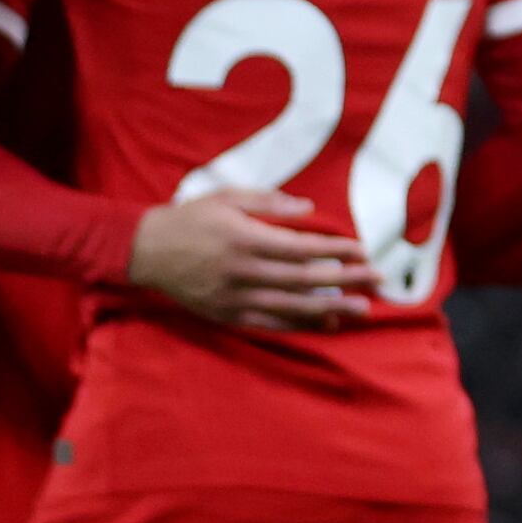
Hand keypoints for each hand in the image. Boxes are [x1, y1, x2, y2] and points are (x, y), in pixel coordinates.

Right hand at [124, 185, 374, 327]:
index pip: (302, 248)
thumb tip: (309, 208)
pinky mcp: (226, 315)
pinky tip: (326, 325)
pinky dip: (299, 325)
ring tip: (361, 310)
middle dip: (345, 280)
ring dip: (330, 308)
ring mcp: (234, 297)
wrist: (144, 251)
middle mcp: (243, 271)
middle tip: (377, 281)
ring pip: (291, 306)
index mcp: (245, 238)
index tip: (364, 251)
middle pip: (304, 279)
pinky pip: (269, 323)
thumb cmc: (190, 218)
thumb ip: (269, 202)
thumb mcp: (227, 197)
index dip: (336, 251)